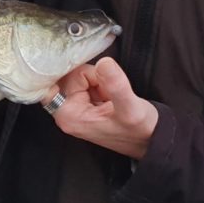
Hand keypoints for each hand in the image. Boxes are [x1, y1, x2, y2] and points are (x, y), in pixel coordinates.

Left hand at [42, 57, 158, 159]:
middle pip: (67, 76)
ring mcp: (75, 108)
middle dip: (91, 76)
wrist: (151, 139)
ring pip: (78, 77)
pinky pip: (86, 81)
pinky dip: (100, 82)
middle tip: (108, 90)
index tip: (86, 69)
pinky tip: (110, 94)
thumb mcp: (130, 107)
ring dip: (97, 79)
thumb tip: (104, 62)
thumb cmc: (140, 130)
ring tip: (111, 94)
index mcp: (69, 116)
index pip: (52, 82)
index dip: (68, 70)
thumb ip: (115, 85)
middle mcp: (67, 113)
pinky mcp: (85, 103)